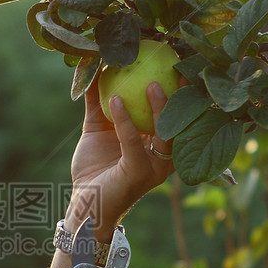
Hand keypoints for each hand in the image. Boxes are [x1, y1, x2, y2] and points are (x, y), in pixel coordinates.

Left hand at [68, 75, 174, 237]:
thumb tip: (94, 70)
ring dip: (161, 107)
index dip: (178, 91)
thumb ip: (98, 104)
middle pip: (180, 123)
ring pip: (164, 133)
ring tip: (150, 82)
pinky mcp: (139, 174)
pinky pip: (133, 142)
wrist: (85, 204)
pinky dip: (124, 120)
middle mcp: (164, 157)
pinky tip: (115, 99)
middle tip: (174, 68)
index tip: (173, 64)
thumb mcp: (97, 130)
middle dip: (182, 96)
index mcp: (159, 146)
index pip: (175, 115)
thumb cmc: (94, 169)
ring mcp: (155, 167)